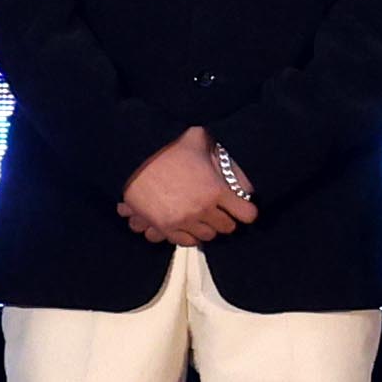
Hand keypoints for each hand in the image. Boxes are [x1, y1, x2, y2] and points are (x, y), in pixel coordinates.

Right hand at [119, 131, 253, 246]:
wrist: (134, 159)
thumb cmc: (168, 147)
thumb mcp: (199, 141)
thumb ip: (219, 147)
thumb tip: (233, 143)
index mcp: (216, 190)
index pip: (247, 214)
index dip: (246, 211)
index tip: (241, 206)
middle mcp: (202, 209)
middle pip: (228, 227)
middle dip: (226, 218)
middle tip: (221, 210)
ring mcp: (183, 220)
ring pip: (207, 236)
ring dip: (207, 227)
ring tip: (203, 216)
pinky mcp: (165, 227)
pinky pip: (185, 241)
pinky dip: (188, 234)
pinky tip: (188, 223)